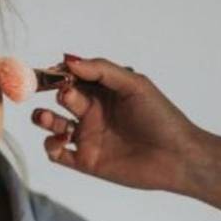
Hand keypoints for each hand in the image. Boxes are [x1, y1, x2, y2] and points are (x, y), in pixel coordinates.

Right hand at [32, 55, 220, 219]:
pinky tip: (62, 140)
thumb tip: (68, 60)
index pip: (73, 77)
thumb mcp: (134, 85)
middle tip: (54, 93)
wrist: (177, 157)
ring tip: (49, 118)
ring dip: (44, 118)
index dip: (58, 72)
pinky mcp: (86, 160)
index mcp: (104, 91)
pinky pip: (57, 153)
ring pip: (52, 124)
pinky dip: (51, 146)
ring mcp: (88, 136)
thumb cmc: (161, 118)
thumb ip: (101, 70)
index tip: (49, 70)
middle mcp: (93, 112)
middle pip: (60, 97)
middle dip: (50, 92)